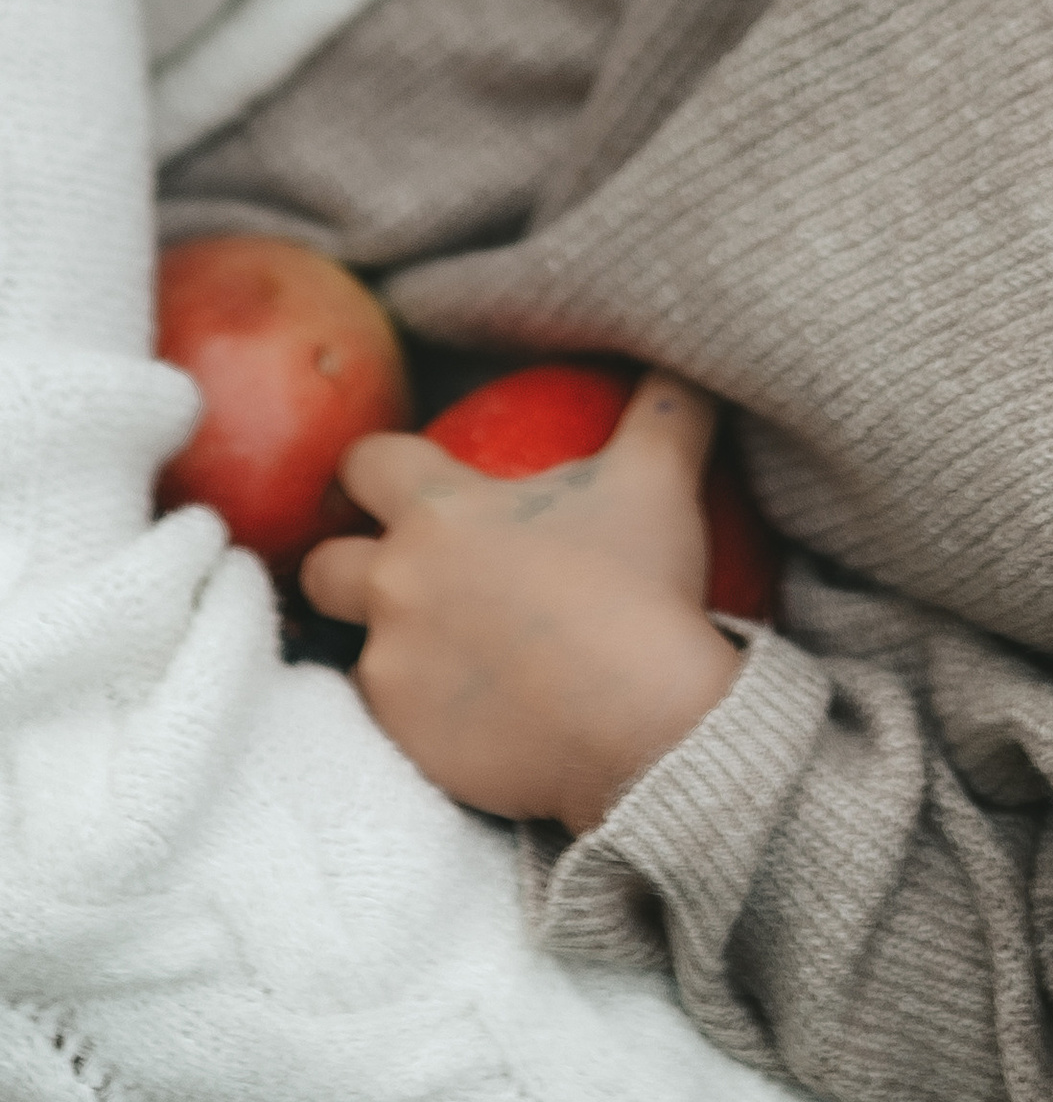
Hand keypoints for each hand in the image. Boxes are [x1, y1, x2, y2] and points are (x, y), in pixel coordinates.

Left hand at [302, 371, 742, 833]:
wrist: (644, 722)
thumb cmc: (642, 587)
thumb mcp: (660, 478)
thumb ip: (664, 408)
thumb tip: (682, 363)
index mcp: (440, 511)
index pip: (364, 461)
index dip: (376, 465)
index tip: (401, 481)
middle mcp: (396, 584)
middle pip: (322, 564)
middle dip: (347, 562)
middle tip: (407, 574)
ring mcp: (391, 666)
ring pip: (354, 650)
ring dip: (390, 645)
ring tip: (447, 654)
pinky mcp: (403, 738)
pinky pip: (391, 720)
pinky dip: (424, 713)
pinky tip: (475, 714)